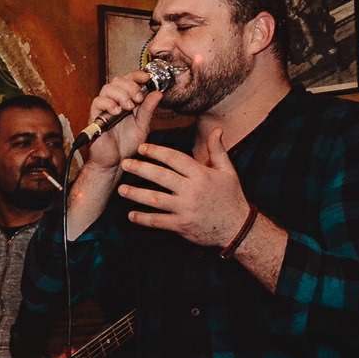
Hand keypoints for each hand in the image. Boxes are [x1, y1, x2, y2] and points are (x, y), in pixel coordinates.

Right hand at [83, 69, 167, 170]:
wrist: (115, 162)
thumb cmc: (126, 145)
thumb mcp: (143, 126)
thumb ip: (148, 110)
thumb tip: (158, 93)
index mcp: (126, 101)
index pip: (129, 79)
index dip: (137, 75)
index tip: (147, 78)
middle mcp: (114, 102)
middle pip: (118, 80)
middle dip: (130, 86)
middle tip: (138, 98)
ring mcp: (104, 109)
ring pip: (107, 88)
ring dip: (121, 94)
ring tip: (129, 107)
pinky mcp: (95, 117)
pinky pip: (98, 102)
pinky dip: (109, 103)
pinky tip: (118, 111)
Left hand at [117, 129, 250, 248]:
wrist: (237, 228)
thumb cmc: (230, 197)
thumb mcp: (228, 171)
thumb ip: (217, 150)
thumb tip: (216, 129)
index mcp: (201, 175)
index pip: (175, 159)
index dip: (157, 152)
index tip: (141, 147)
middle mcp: (192, 190)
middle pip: (161, 176)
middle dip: (140, 169)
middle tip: (124, 163)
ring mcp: (185, 209)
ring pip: (156, 199)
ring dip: (136, 194)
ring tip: (121, 189)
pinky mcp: (182, 225)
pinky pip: (158, 221)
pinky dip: (143, 219)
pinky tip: (131, 215)